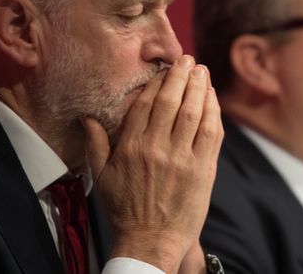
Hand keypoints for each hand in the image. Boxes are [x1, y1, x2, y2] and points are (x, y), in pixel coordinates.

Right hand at [83, 55, 222, 272]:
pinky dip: (214, 111)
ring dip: (200, 88)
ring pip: (195, 113)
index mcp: (131, 148)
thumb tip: (88, 118)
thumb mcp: (101, 178)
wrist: (151, 242)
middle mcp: (158, 149)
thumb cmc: (125, 210)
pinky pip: (212, 133)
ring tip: (202, 71)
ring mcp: (183, 159)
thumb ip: (96, 144)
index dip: (159, 82)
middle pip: (172, 102)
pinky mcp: (203, 169)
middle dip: (182, 76)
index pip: (147, 104)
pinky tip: (212, 98)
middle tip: (188, 59)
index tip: (166, 68)